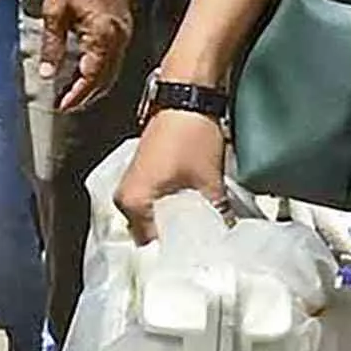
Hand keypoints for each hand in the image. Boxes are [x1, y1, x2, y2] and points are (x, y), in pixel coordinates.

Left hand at [46, 0, 132, 112]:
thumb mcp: (55, 11)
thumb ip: (52, 45)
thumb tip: (46, 73)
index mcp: (103, 35)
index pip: (91, 76)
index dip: (77, 94)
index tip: (62, 106)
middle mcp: (119, 37)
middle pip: (105, 78)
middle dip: (86, 94)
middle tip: (67, 104)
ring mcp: (124, 32)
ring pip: (112, 70)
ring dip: (94, 84)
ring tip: (74, 92)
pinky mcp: (123, 26)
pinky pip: (115, 57)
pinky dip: (101, 70)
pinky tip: (86, 71)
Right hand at [115, 101, 231, 242]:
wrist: (186, 95)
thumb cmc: (191, 135)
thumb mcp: (209, 181)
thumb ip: (216, 213)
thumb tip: (225, 234)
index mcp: (133, 203)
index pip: (153, 244)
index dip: (178, 251)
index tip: (198, 256)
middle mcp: (125, 196)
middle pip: (151, 231)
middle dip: (176, 237)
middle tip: (202, 244)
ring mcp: (133, 182)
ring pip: (153, 215)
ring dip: (175, 220)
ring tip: (200, 227)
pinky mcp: (144, 172)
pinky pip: (155, 200)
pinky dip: (172, 205)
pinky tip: (193, 207)